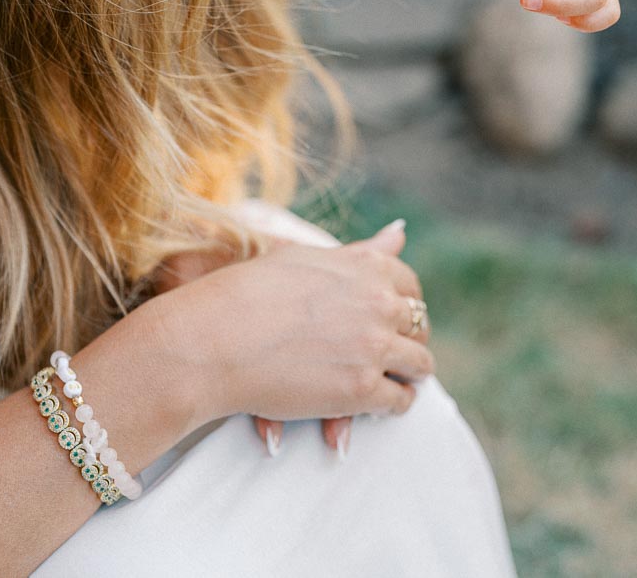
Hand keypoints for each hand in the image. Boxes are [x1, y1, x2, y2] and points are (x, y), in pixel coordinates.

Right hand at [149, 219, 433, 444]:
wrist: (217, 336)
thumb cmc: (252, 291)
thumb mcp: (309, 257)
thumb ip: (360, 252)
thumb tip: (401, 231)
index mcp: (367, 266)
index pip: (410, 286)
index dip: (402, 305)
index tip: (389, 319)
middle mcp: (380, 302)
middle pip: (419, 326)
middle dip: (407, 340)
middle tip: (388, 353)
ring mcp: (374, 347)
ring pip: (419, 366)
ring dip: (407, 375)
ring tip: (390, 381)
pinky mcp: (361, 390)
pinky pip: (398, 402)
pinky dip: (391, 405)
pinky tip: (373, 406)